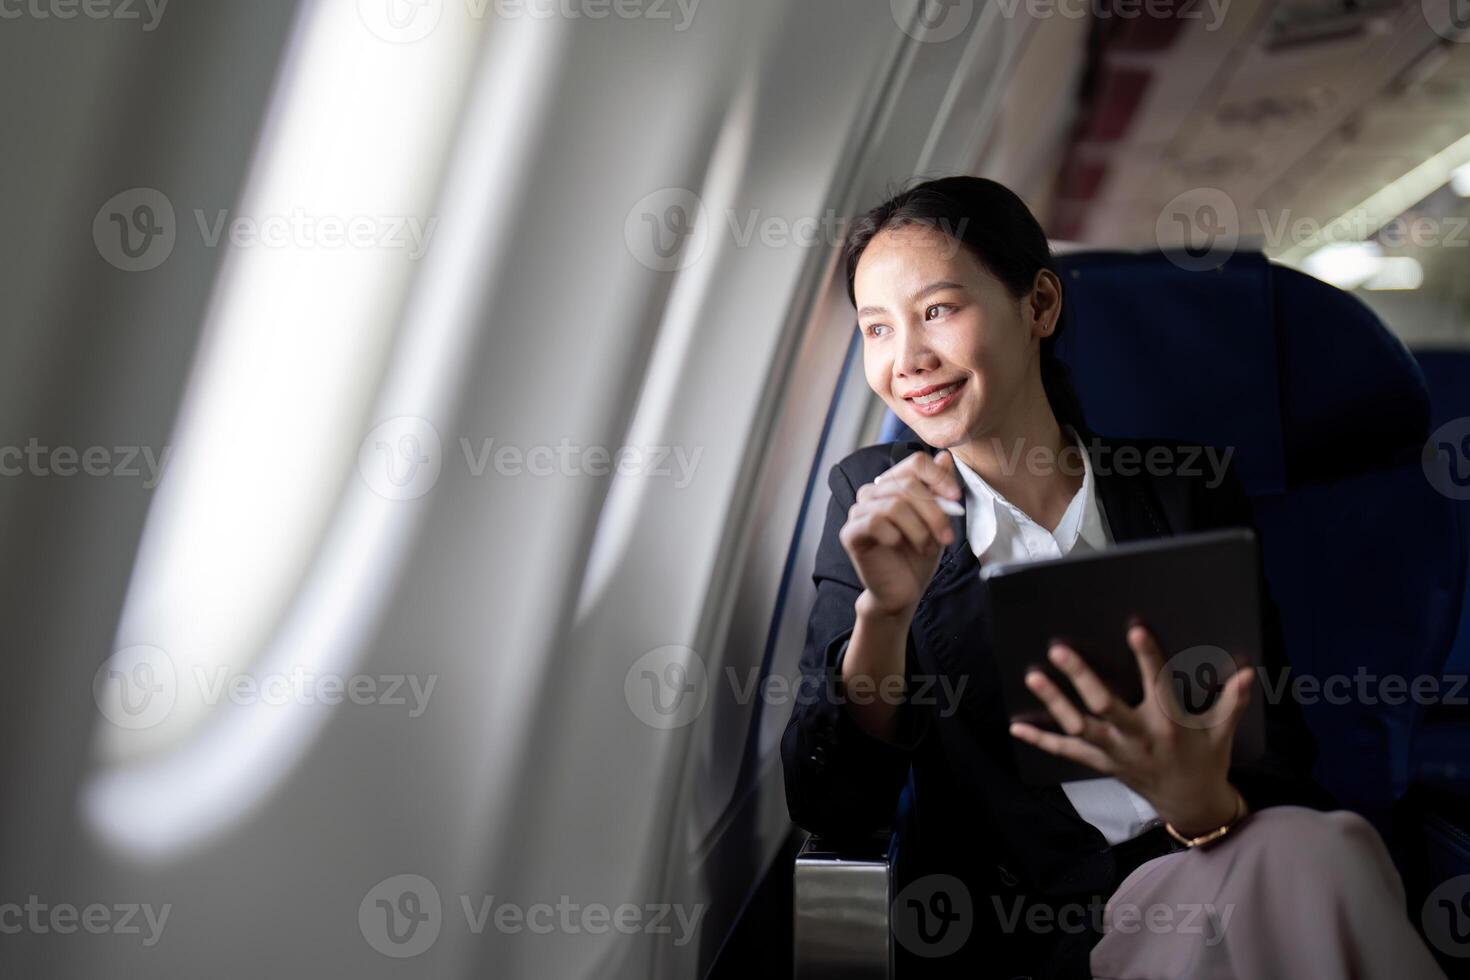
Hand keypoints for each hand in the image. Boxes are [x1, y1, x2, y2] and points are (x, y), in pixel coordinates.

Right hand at [839, 450, 960, 617]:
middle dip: (934, 512)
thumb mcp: (937, 520)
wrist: (903, 592)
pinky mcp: (850, 533)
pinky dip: (895, 536)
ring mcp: (858, 512)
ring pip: (894, 504)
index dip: (938, 477)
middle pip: (908, 484)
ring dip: (919, 529)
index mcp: (893, 485)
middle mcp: (872, 493)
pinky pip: (875, 522)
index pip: (915, 463)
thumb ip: (938, 490)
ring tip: (928, 548)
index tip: (956, 499)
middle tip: (947, 537)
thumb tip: (944, 456)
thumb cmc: (918, 556)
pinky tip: (899, 547)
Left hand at [1008, 623, 1251, 836]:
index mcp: (1169, 723)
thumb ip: (1232, 700)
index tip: (1134, 629)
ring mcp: (1116, 753)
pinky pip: (1067, 752)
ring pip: (1080, 727)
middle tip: (1059, 650)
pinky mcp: (1102, 764)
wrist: (1191, 805)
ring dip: (1054, 703)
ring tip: (1033, 676)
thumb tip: (1250, 671)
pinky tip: (1016, 727)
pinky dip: (1041, 740)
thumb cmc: (1207, 760)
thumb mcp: (1222, 731)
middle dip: (1080, 678)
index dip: (1148, 656)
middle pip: (1105, 705)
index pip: (1158, 683)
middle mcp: (1138, 737)